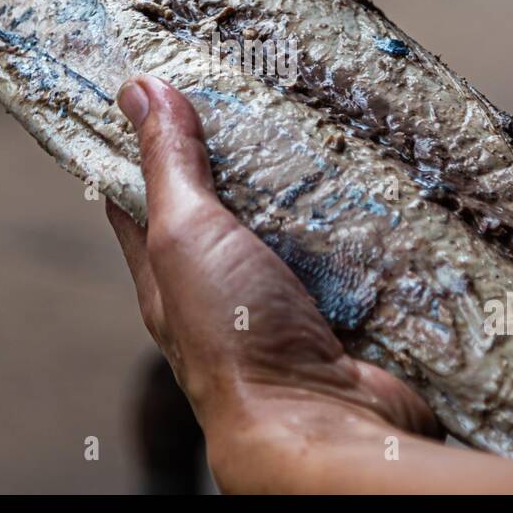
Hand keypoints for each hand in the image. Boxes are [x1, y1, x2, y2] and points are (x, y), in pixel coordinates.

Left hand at [105, 75, 436, 492]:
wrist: (327, 425)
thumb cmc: (236, 336)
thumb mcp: (187, 233)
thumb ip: (169, 165)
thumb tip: (138, 89)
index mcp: (170, 276)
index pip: (142, 199)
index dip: (144, 144)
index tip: (161, 86)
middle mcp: (224, 290)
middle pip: (227, 207)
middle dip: (242, 154)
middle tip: (265, 87)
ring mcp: (286, 302)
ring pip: (291, 227)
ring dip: (307, 185)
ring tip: (327, 119)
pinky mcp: (343, 311)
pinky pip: (348, 252)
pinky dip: (358, 218)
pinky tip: (375, 178)